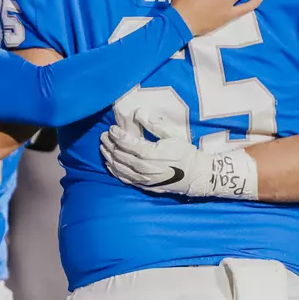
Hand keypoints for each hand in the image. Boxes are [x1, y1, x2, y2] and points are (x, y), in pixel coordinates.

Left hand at [99, 110, 257, 198]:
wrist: (196, 175)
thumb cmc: (185, 153)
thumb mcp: (172, 135)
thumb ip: (154, 125)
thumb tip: (138, 113)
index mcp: (149, 153)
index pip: (126, 143)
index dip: (116, 135)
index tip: (111, 129)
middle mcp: (142, 167)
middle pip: (119, 155)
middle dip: (109, 144)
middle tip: (103, 136)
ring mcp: (142, 178)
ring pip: (118, 168)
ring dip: (108, 157)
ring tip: (103, 148)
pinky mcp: (143, 186)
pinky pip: (124, 179)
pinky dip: (114, 171)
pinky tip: (110, 164)